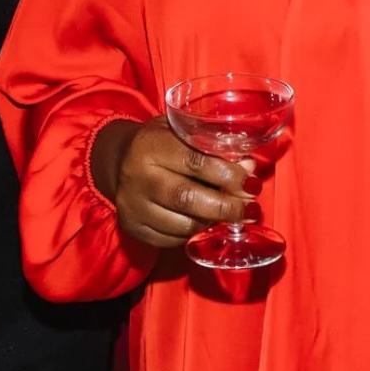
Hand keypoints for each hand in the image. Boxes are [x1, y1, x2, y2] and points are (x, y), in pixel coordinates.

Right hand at [91, 117, 252, 249]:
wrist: (118, 160)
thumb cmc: (160, 142)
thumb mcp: (182, 130)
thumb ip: (214, 145)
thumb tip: (249, 166)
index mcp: (150, 145)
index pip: (194, 161)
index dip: (228, 174)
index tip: (250, 183)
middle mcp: (137, 177)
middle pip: (187, 198)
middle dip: (226, 206)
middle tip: (249, 208)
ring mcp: (132, 205)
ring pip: (182, 224)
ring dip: (213, 221)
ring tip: (229, 214)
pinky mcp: (132, 228)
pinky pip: (172, 240)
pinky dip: (195, 233)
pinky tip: (204, 221)